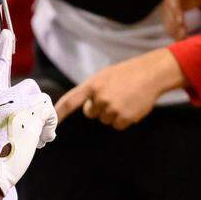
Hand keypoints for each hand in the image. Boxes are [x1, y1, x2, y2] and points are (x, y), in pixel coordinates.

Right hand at [0, 30, 56, 195]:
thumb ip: (9, 115)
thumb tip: (28, 120)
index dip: (3, 50)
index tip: (7, 33)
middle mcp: (5, 96)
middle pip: (32, 88)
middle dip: (37, 106)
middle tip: (31, 128)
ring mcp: (19, 102)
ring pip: (44, 101)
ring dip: (44, 121)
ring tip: (33, 140)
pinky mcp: (33, 110)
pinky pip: (51, 113)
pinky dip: (49, 128)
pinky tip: (39, 142)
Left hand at [54, 48, 185, 129]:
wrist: (151, 74)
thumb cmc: (126, 74)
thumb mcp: (104, 76)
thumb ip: (92, 91)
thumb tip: (87, 109)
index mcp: (92, 85)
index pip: (70, 101)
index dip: (59, 113)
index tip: (49, 124)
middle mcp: (100, 97)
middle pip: (91, 113)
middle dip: (99, 108)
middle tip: (114, 95)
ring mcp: (112, 108)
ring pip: (105, 119)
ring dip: (113, 113)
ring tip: (125, 98)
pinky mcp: (124, 118)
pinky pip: (117, 125)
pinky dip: (124, 118)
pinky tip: (131, 106)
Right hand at [163, 0, 200, 39]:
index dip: (174, 8)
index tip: (179, 20)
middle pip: (168, 8)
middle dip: (174, 22)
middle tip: (182, 35)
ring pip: (167, 16)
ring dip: (173, 28)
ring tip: (182, 40)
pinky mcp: (175, 8)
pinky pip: (171, 20)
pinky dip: (174, 30)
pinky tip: (181, 39)